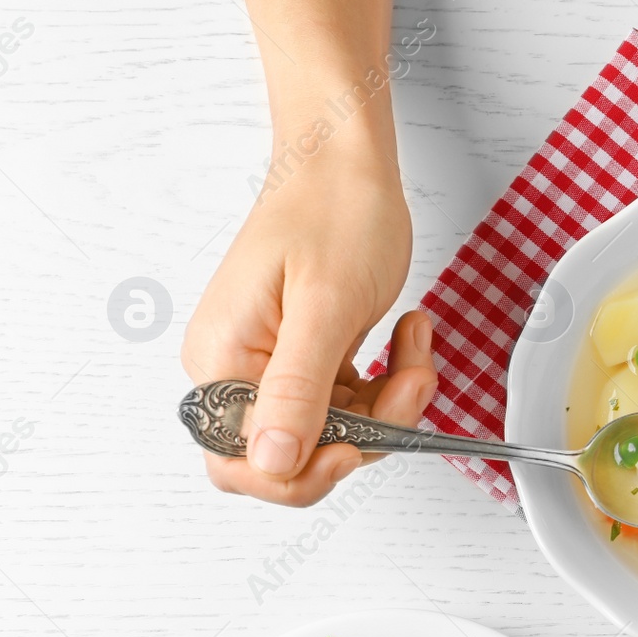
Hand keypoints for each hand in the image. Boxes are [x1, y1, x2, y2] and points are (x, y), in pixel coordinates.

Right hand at [181, 151, 435, 506]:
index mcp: (222, 360)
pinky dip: (388, 385)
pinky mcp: (307, 361)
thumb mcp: (325, 306)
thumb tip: (272, 462)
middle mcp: (237, 370)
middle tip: (407, 384)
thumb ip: (298, 391)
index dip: (303, 473)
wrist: (347, 163)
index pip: (242, 463)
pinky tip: (406, 339)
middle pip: (295, 456)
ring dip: (389, 404)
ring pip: (335, 434)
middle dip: (364, 434)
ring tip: (415, 344)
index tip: (355, 446)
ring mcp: (273, 367)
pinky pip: (350, 406)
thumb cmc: (333, 212)